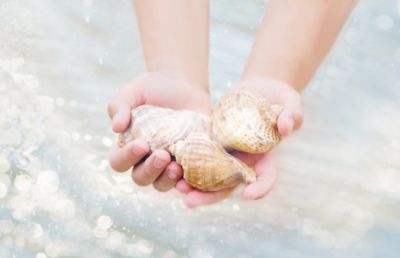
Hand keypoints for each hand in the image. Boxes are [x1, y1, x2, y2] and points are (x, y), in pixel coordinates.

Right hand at [107, 71, 210, 191]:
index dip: (127, 158)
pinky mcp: (188, 162)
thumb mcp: (132, 92)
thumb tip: (115, 128)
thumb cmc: (153, 88)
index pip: (119, 162)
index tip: (141, 144)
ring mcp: (168, 163)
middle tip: (162, 155)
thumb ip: (119, 106)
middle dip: (150, 170)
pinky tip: (191, 181)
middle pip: (141, 178)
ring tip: (176, 167)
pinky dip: (188, 185)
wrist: (184, 84)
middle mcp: (146, 159)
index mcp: (128, 146)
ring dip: (167, 180)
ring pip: (162, 184)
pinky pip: (186, 181)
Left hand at [176, 77, 302, 207]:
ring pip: (207, 174)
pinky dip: (185, 161)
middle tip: (190, 202)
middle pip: (227, 185)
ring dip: (191, 183)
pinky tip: (169, 164)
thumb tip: (285, 128)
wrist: (260, 89)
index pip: (265, 179)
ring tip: (175, 187)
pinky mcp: (211, 139)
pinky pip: (197, 154)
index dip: (259, 189)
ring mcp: (225, 151)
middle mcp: (243, 159)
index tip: (248, 196)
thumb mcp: (291, 104)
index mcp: (265, 157)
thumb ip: (291, 115)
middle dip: (209, 196)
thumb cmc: (281, 98)